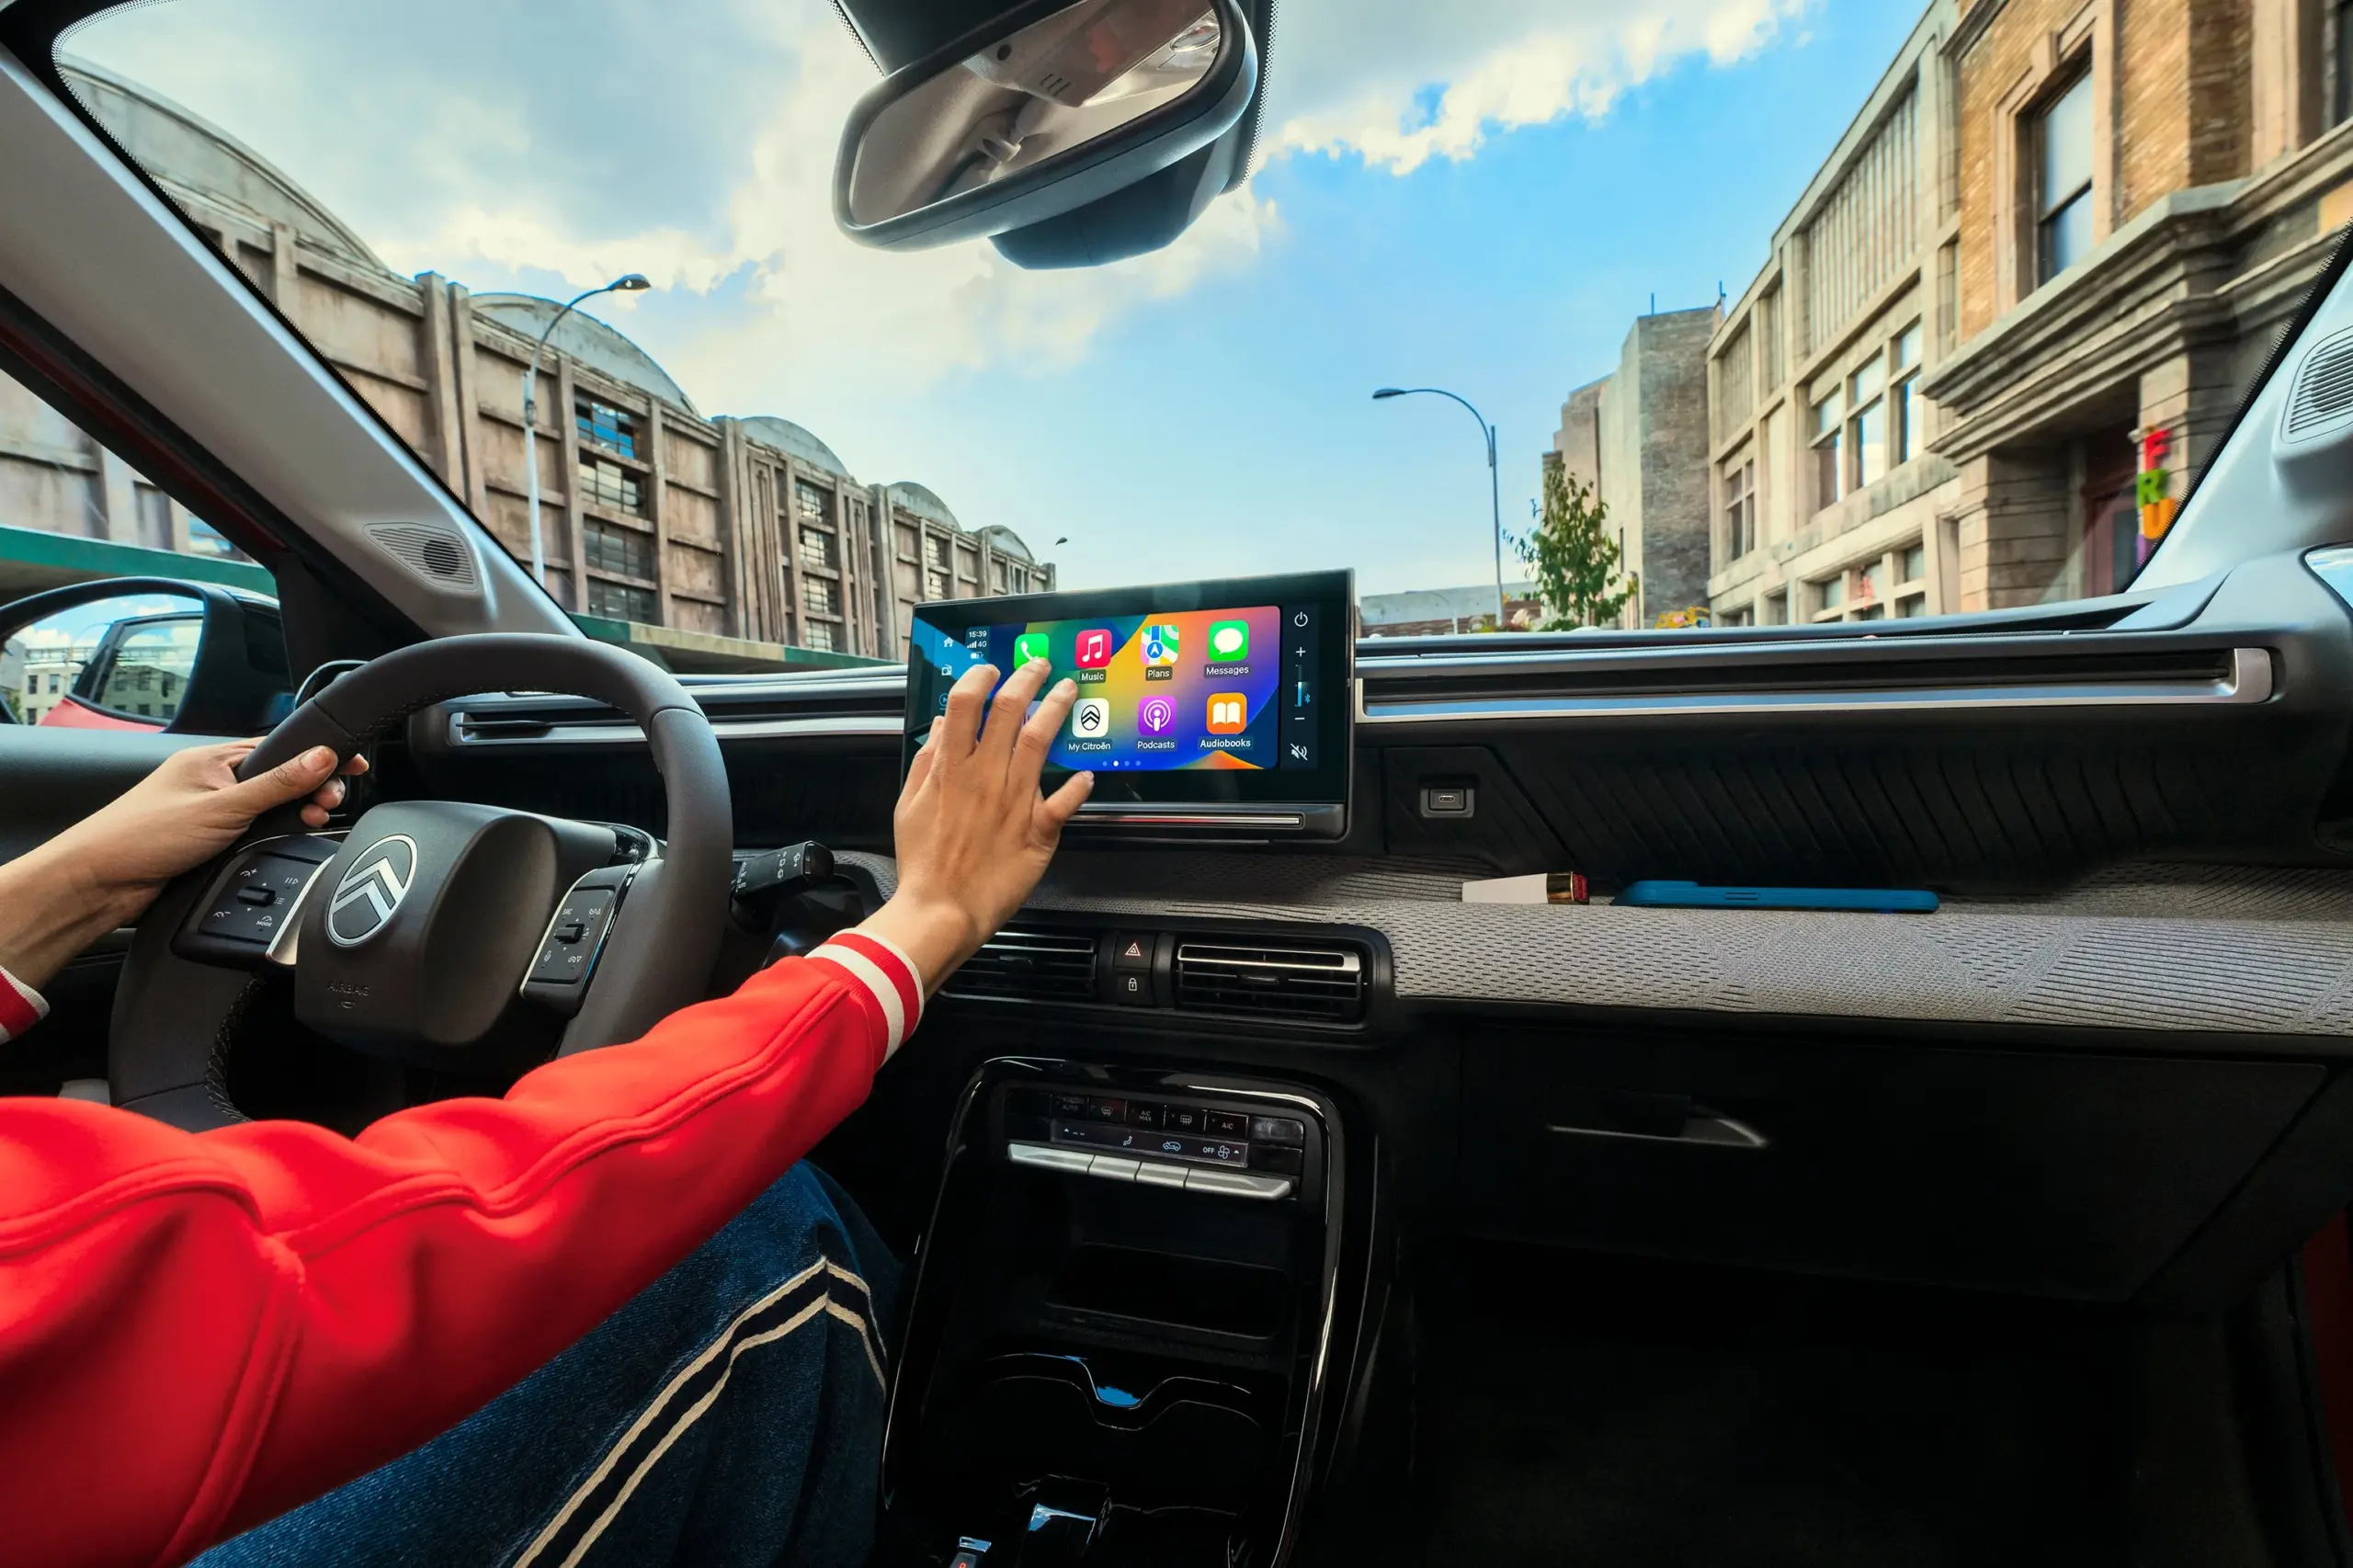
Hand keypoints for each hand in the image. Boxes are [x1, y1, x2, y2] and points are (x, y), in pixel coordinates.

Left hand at [0, 742, 365, 991]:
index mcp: (212, 759)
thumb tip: (321, 758)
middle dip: (311, 788)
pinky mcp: (208, 841)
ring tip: (311, 822)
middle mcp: (212, 781)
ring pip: (269, 807)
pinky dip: (272, 835)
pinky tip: (282, 841)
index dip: (319, 755)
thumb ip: (277, 784)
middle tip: (330, 804)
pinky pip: (254, 831)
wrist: (99, 882)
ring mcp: (210, 811)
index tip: (354, 765)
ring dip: (293, 814)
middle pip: (280, 777)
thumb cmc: (141, 837)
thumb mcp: (222, 807)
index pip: (280, 748)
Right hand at [863, 658, 1092, 990]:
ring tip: (1068, 691)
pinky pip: (1065, 800)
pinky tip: (1086, 775)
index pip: (966, 704)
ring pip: (1041, 740)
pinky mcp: (1038, 830)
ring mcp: (1014, 800)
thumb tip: (942, 727)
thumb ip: (927, 762)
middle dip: (1027, 679)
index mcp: (951, 768)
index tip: (991, 670)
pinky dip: (1079, 786)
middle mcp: (985, 776)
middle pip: (1010, 711)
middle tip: (1038, 666)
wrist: (941, 910)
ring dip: (1057, 709)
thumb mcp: (909, 805)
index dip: (980, 678)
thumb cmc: (923, 863)